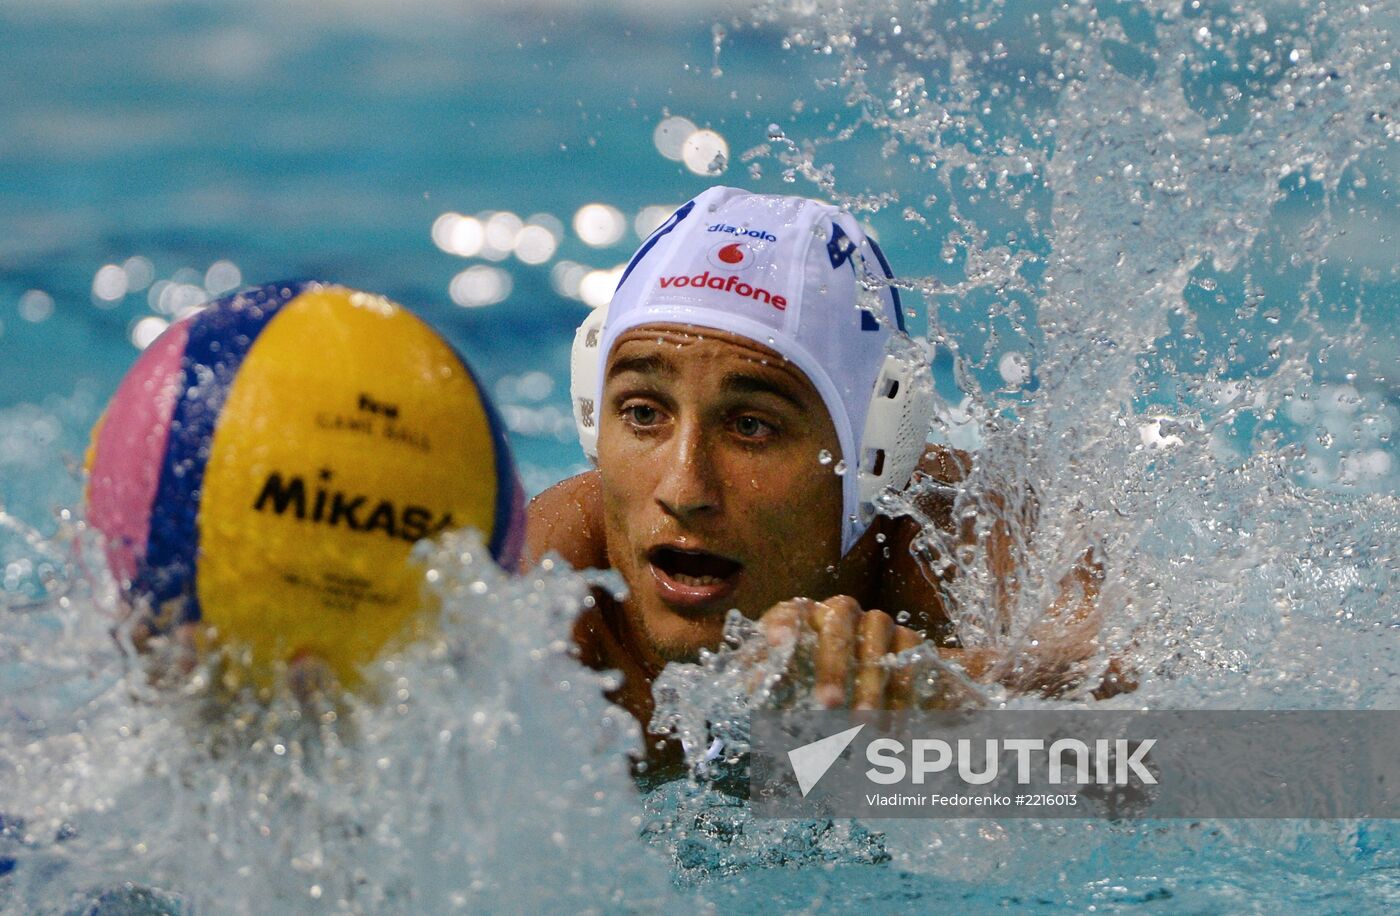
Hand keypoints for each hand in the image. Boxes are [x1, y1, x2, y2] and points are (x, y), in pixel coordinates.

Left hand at [759, 595, 968, 709]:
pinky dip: (902, 697)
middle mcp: (841, 612)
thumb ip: (770, 681)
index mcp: (805, 617)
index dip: (782, 624)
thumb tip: (754, 688)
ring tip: (864, 725)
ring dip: (869, 687)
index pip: (790, 612)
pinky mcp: (908, 640)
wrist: (879, 672)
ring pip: (875, 646)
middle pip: (837, 628)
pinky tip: (894, 728)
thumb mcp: (791, 679)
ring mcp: (877, 623)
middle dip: (832, 667)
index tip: (775, 641)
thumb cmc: (818, 677)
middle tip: (827, 703)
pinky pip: (908, 664)